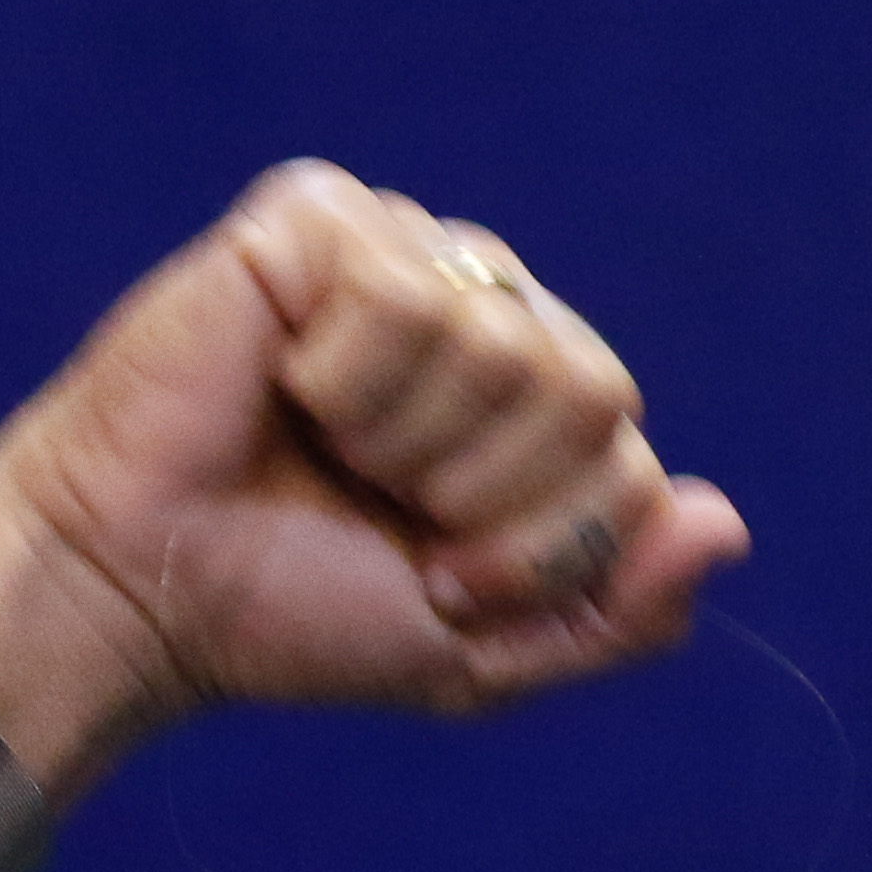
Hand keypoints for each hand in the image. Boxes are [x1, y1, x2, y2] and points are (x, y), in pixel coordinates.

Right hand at [0, 163, 751, 787]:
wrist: (146, 594)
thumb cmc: (302, 612)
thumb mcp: (491, 654)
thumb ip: (623, 610)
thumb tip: (726, 523)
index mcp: (541, 403)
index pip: (630, 466)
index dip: (540, 553)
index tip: (442, 582)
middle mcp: (487, 307)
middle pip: (591, 395)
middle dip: (487, 497)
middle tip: (387, 514)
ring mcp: (405, 250)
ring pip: (505, 345)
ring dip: (409, 443)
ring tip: (327, 451)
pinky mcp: (318, 217)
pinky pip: (402, 294)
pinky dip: (346, 379)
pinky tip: (284, 384)